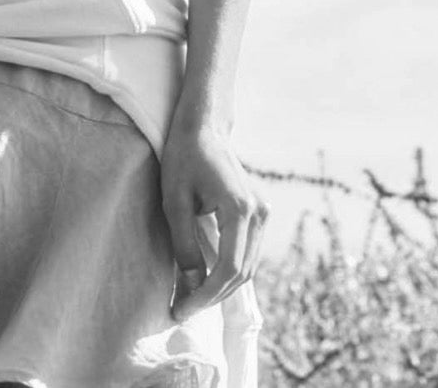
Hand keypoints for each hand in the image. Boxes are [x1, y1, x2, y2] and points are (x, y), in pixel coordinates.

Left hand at [160, 118, 268, 320]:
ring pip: (248, 266)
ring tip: (191, 298)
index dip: (205, 294)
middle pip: (241, 272)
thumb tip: (191, 287)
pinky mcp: (259, 211)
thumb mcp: (175, 203)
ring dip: (221, 286)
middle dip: (212, 296)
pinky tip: (206, 278)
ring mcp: (262, 211)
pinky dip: (229, 270)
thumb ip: (185, 246)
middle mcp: (259, 212)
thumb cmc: (184, 158)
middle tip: (182, 308)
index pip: (228, 268)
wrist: (203, 127)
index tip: (181, 309)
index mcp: (240, 208)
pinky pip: (248, 252)